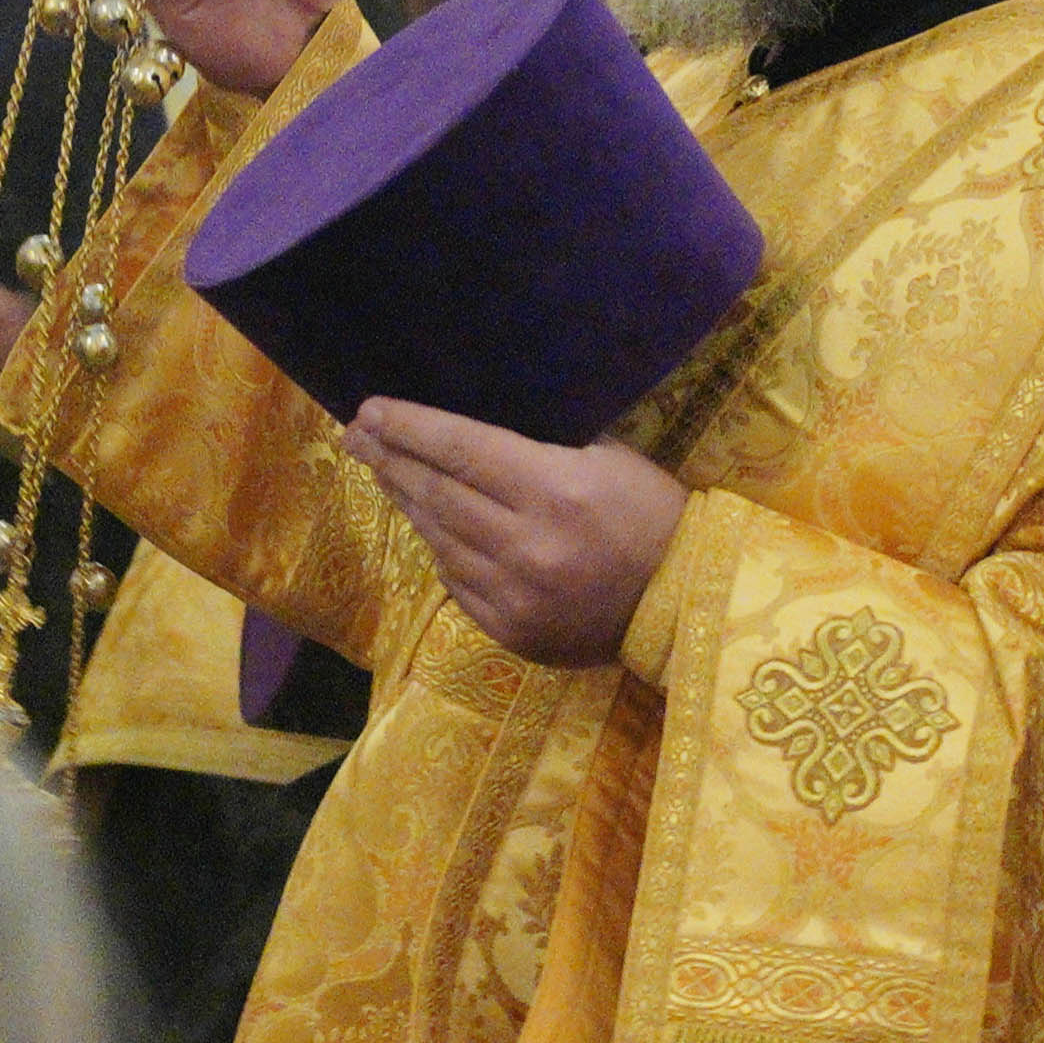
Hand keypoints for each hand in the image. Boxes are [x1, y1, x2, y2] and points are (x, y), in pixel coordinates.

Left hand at [347, 400, 685, 668]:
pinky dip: (440, 550)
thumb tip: (472, 431)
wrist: (687, 602)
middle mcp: (526, 546)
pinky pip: (458, 583)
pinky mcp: (512, 633)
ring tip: (382, 472)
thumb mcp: (609, 457)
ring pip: (440, 539)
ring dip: (407, 501)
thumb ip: (540, 446)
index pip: (460, 450)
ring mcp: (514, 596)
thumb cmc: (654, 515)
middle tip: (356, 435)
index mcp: (553, 491)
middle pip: (437, 494)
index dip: (408, 428)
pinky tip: (427, 525)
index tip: (370, 409)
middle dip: (390, 459)